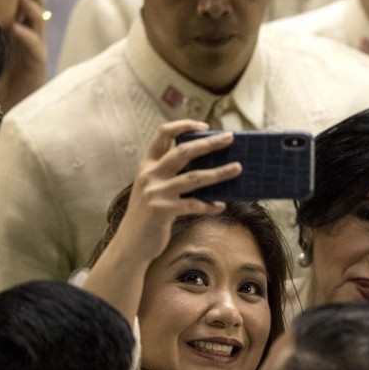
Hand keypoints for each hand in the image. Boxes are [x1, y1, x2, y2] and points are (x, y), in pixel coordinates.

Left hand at [0, 0, 48, 111]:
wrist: (15, 107)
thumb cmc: (1, 80)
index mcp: (21, 30)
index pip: (24, 2)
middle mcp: (31, 36)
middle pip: (36, 5)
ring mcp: (36, 49)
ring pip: (38, 21)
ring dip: (31, 7)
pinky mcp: (37, 65)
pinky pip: (35, 47)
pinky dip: (26, 36)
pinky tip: (17, 27)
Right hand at [109, 120, 242, 264]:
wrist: (130, 244)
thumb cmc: (147, 215)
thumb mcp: (152, 188)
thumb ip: (169, 174)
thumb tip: (205, 163)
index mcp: (147, 165)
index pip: (163, 134)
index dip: (184, 125)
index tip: (204, 125)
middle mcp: (150, 175)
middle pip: (183, 151)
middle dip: (208, 143)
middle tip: (229, 138)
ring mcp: (156, 192)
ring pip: (194, 177)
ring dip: (219, 172)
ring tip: (237, 168)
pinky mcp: (163, 211)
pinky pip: (194, 204)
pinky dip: (210, 205)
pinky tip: (221, 206)